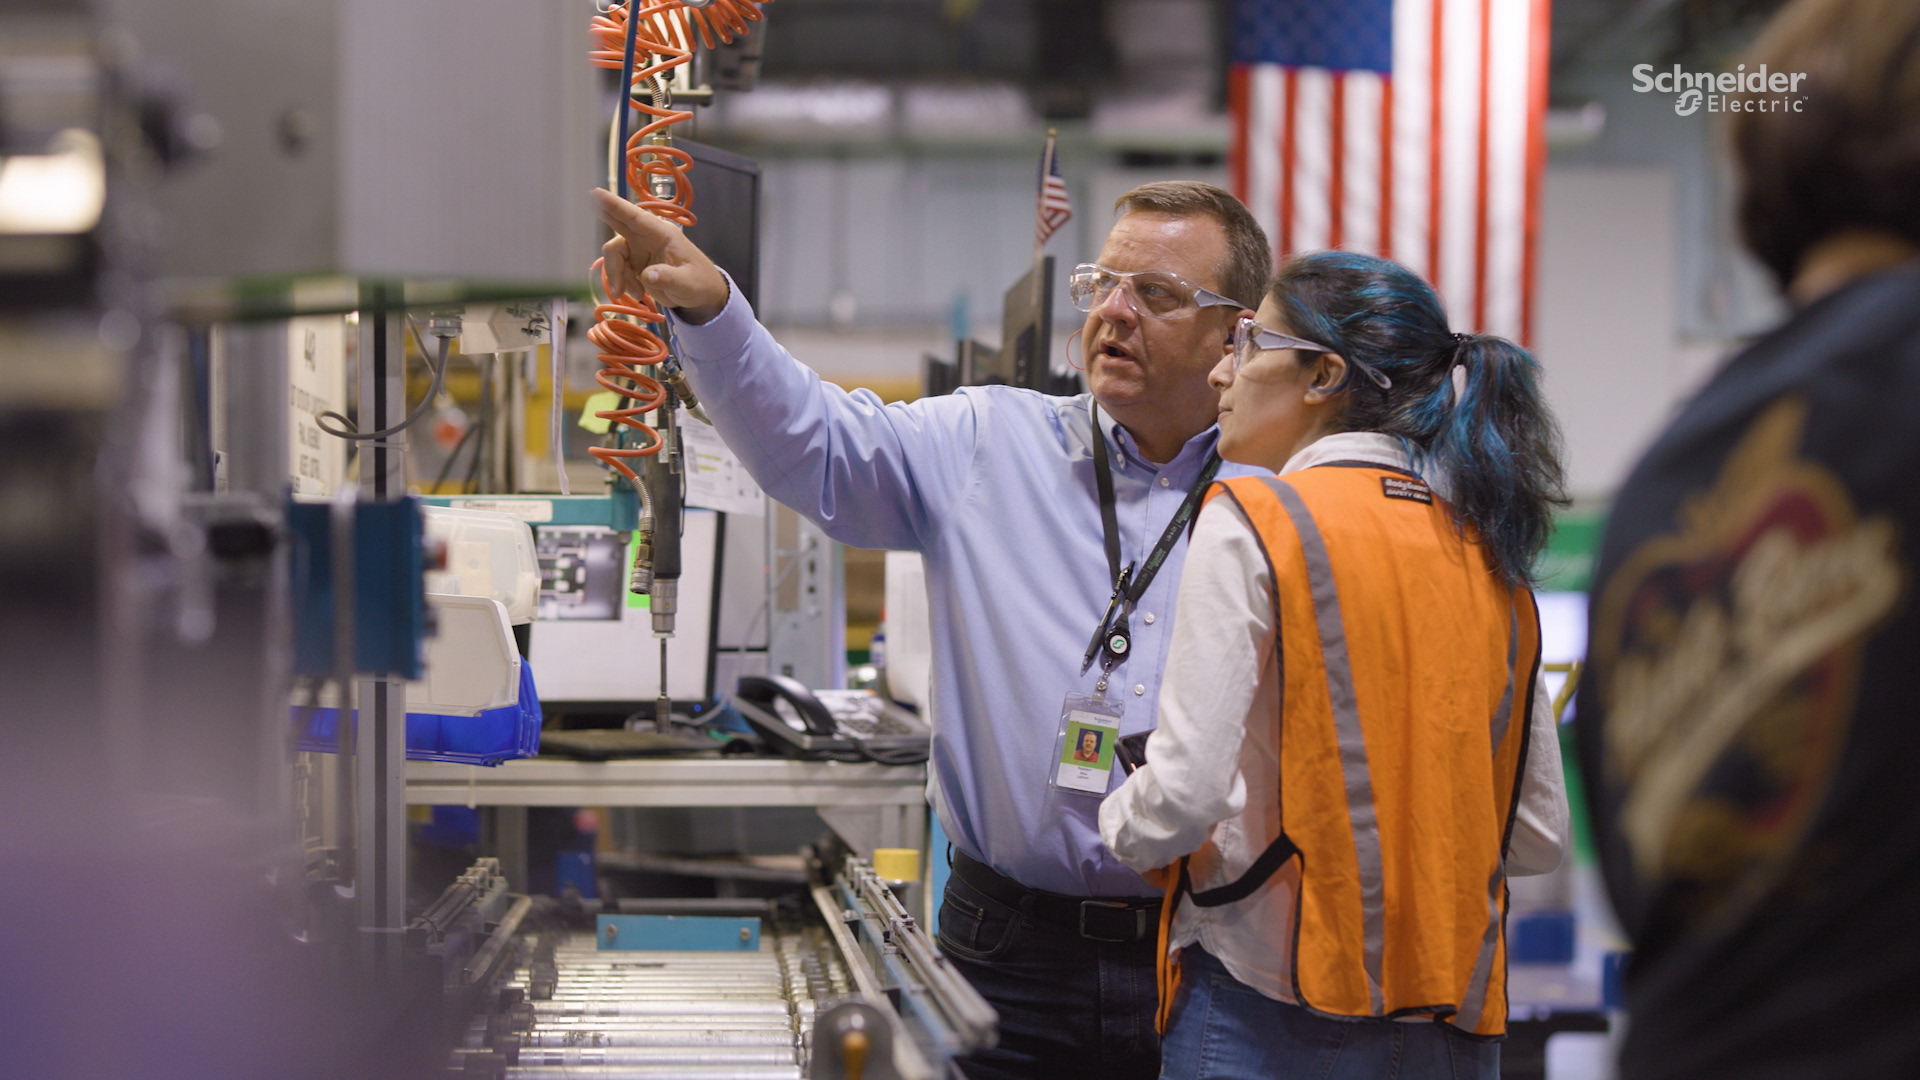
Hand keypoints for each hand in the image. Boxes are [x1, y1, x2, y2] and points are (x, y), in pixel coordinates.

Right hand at [593, 188, 729, 324]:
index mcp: (662, 234)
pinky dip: (623, 283)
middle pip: (619, 225)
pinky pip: (618, 270)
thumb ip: (668, 278)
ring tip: (636, 293)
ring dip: (618, 275)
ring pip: (614, 255)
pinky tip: (639, 293)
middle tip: (588, 202)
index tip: (597, 193)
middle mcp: (647, 238)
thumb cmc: (699, 282)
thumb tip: (647, 275)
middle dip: (605, 215)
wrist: (701, 296)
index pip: (636, 217)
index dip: (616, 205)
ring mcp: (638, 251)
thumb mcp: (688, 284)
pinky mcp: (634, 264)